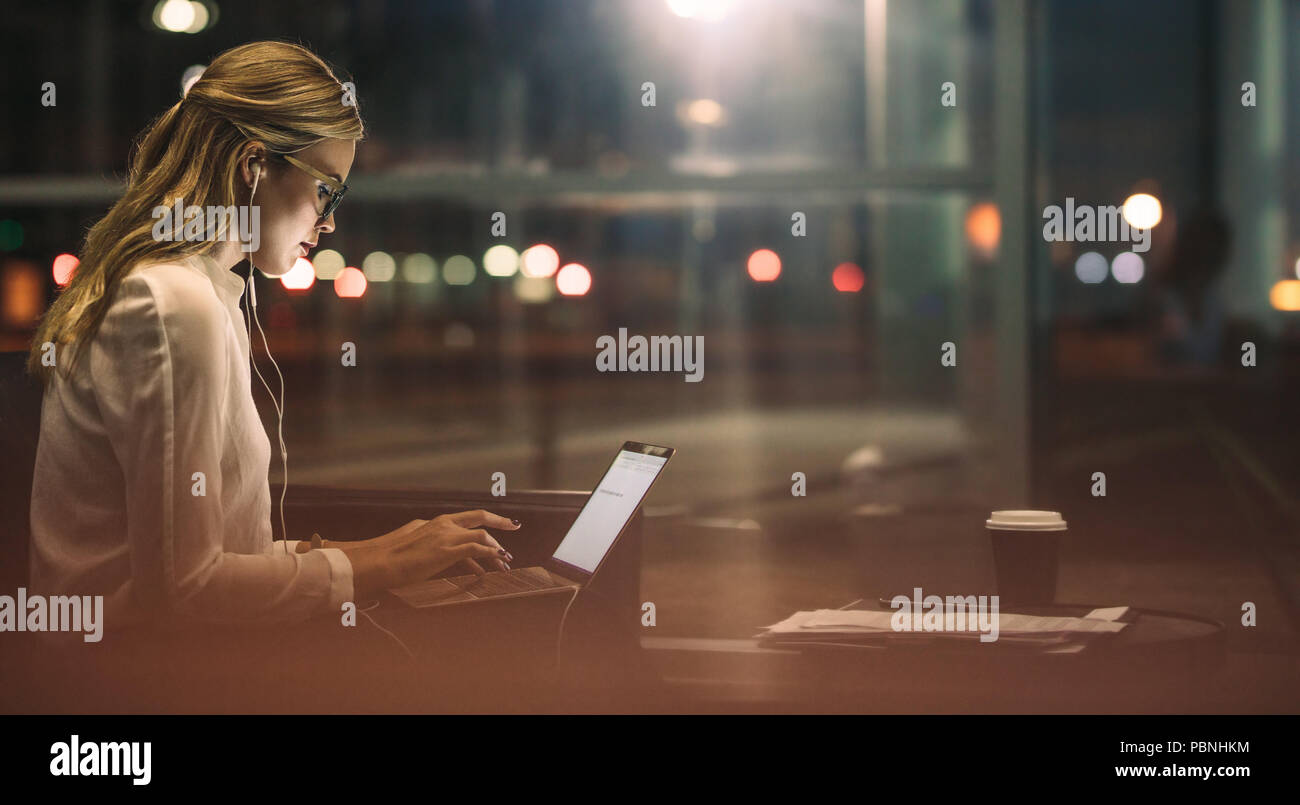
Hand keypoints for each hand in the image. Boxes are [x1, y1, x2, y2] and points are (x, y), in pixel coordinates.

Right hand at [349, 510, 520, 594]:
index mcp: (433, 522)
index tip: (496, 524)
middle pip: (479, 516)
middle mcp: (442, 524)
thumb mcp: (410, 545)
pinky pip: (478, 548)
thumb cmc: (389, 558)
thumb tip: (435, 555)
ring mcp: (446, 536)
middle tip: (515, 525)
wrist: (380, 562)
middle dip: (500, 521)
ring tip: (505, 560)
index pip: (464, 519)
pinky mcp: (448, 550)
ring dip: (497, 547)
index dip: (482, 521)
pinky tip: (497, 561)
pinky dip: (491, 554)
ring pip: (482, 534)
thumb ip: (426, 546)